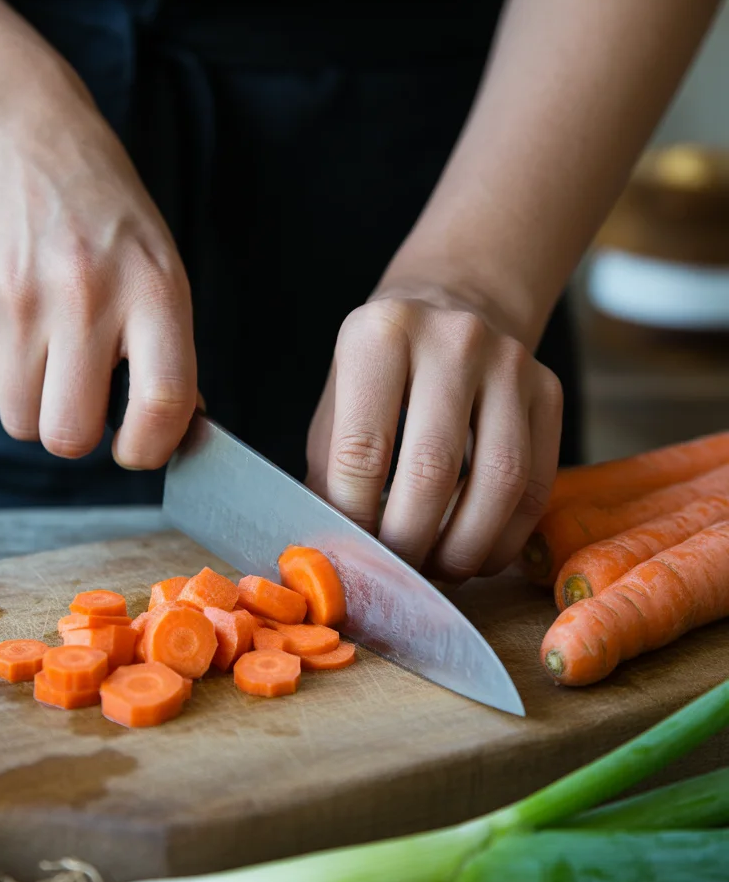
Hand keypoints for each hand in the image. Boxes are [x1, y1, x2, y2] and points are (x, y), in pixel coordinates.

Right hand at [0, 65, 196, 467]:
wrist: (25, 141)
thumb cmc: (106, 220)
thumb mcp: (161, 269)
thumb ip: (169, 350)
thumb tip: (174, 429)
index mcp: (151, 291)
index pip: (162, 400)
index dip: (150, 446)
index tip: (136, 448)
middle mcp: (85, 295)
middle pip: (69, 434)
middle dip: (77, 433)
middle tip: (83, 402)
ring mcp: (17, 296)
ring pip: (22, 421)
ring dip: (37, 406)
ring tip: (50, 355)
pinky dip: (1, 376)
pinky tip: (17, 329)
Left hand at [306, 279, 562, 580]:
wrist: (453, 308)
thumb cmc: (382, 373)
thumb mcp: (339, 402)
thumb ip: (333, 471)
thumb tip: (333, 553)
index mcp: (380, 334)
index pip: (362, 449)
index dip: (354, 516)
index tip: (352, 550)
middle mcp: (452, 339)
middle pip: (432, 470)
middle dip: (410, 542)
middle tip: (395, 573)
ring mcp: (510, 362)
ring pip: (499, 482)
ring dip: (465, 548)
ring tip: (438, 570)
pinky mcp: (549, 390)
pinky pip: (536, 485)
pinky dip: (506, 537)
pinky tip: (477, 552)